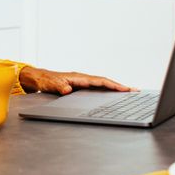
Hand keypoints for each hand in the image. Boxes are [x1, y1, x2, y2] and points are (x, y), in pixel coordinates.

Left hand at [18, 67, 133, 94]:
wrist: (39, 79)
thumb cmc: (45, 81)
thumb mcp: (51, 84)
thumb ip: (59, 87)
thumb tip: (67, 90)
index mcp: (79, 78)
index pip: (99, 81)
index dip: (112, 85)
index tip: (124, 89)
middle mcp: (83, 79)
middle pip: (105, 82)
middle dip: (120, 87)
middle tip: (135, 91)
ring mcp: (83, 82)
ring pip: (102, 85)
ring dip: (115, 89)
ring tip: (130, 94)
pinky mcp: (81, 87)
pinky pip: (98, 89)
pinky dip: (107, 90)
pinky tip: (114, 96)